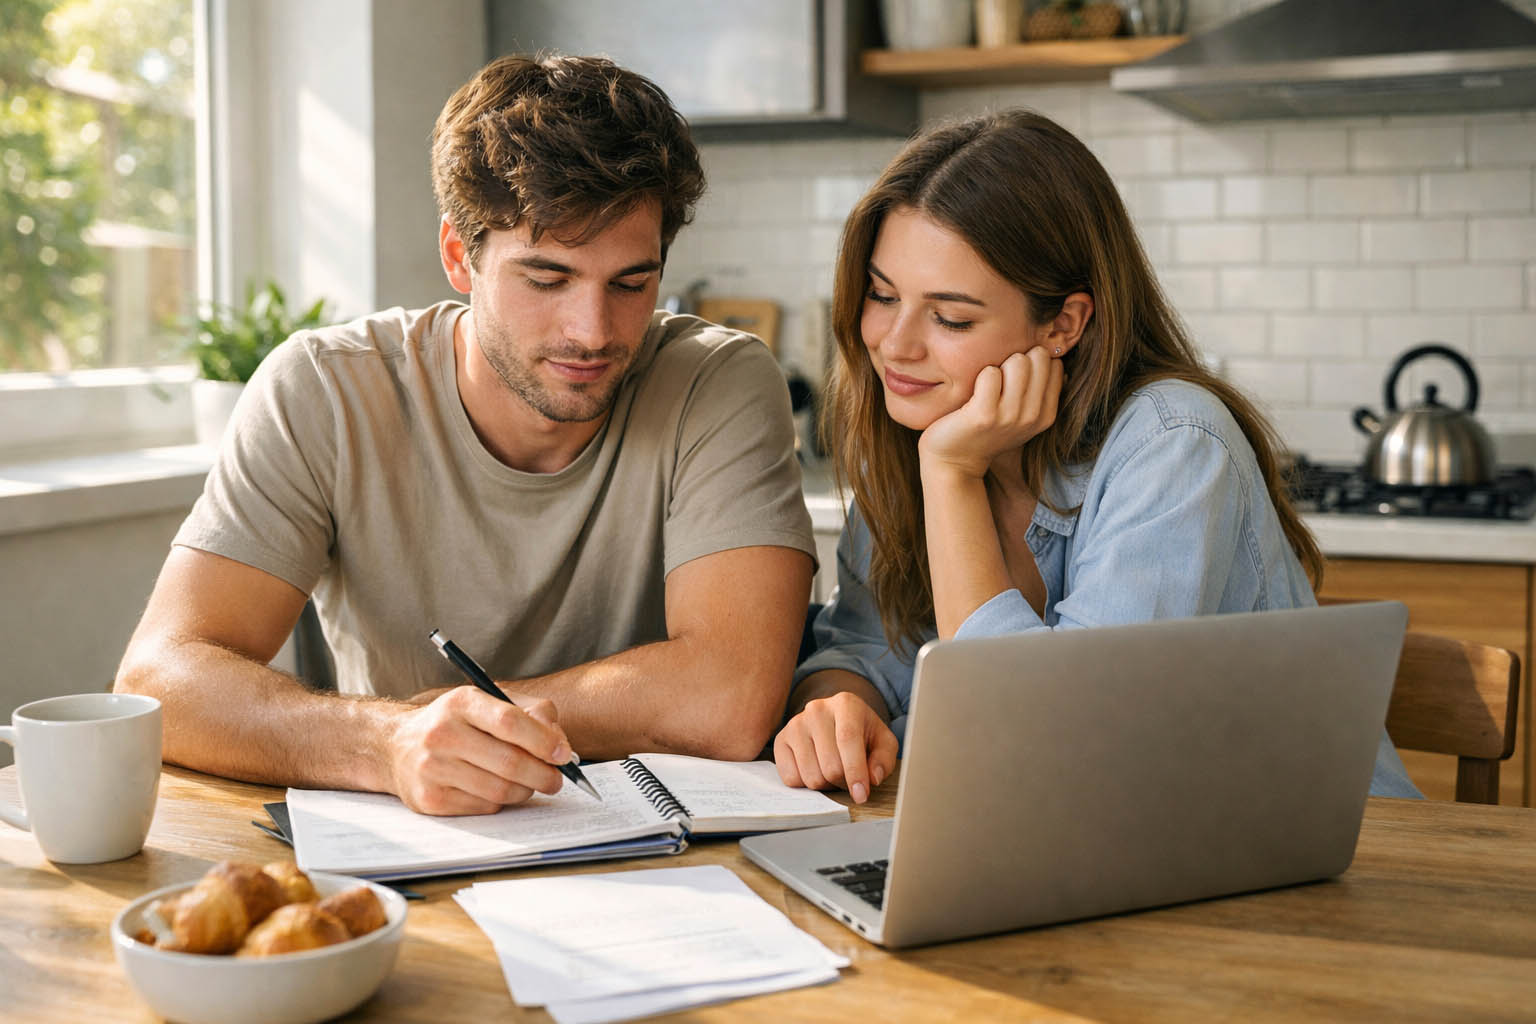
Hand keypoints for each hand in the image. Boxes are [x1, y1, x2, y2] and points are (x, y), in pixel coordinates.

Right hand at [385, 686, 572, 814]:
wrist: (396, 747)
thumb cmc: (456, 723)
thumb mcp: (489, 702)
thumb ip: (531, 714)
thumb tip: (560, 745)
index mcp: (461, 702)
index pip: (509, 722)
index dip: (543, 741)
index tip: (563, 754)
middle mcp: (442, 734)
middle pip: (509, 762)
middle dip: (543, 774)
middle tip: (557, 779)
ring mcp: (432, 769)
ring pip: (500, 790)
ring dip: (525, 790)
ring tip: (531, 784)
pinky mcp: (429, 799)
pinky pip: (484, 807)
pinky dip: (501, 802)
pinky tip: (499, 789)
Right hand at [774, 692, 898, 803]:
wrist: (837, 722)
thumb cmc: (863, 733)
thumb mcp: (883, 742)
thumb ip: (884, 760)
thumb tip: (873, 778)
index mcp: (846, 704)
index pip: (848, 739)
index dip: (855, 771)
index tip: (861, 795)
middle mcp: (817, 710)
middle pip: (830, 765)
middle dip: (843, 782)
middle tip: (849, 778)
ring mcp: (795, 724)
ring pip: (811, 776)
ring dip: (826, 785)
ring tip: (832, 771)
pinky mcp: (780, 740)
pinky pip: (791, 778)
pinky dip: (805, 784)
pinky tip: (815, 769)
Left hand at [917, 346, 1063, 479]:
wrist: (954, 460)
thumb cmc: (986, 430)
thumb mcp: (1021, 417)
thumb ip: (1040, 392)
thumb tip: (1055, 359)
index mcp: (1045, 415)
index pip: (1055, 365)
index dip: (1033, 362)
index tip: (1016, 378)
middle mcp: (1032, 417)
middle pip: (1038, 357)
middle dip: (1017, 360)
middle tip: (1000, 380)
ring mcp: (1009, 417)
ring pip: (1018, 361)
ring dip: (999, 366)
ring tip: (987, 387)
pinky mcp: (984, 415)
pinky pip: (990, 373)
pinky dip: (980, 375)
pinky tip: (973, 393)